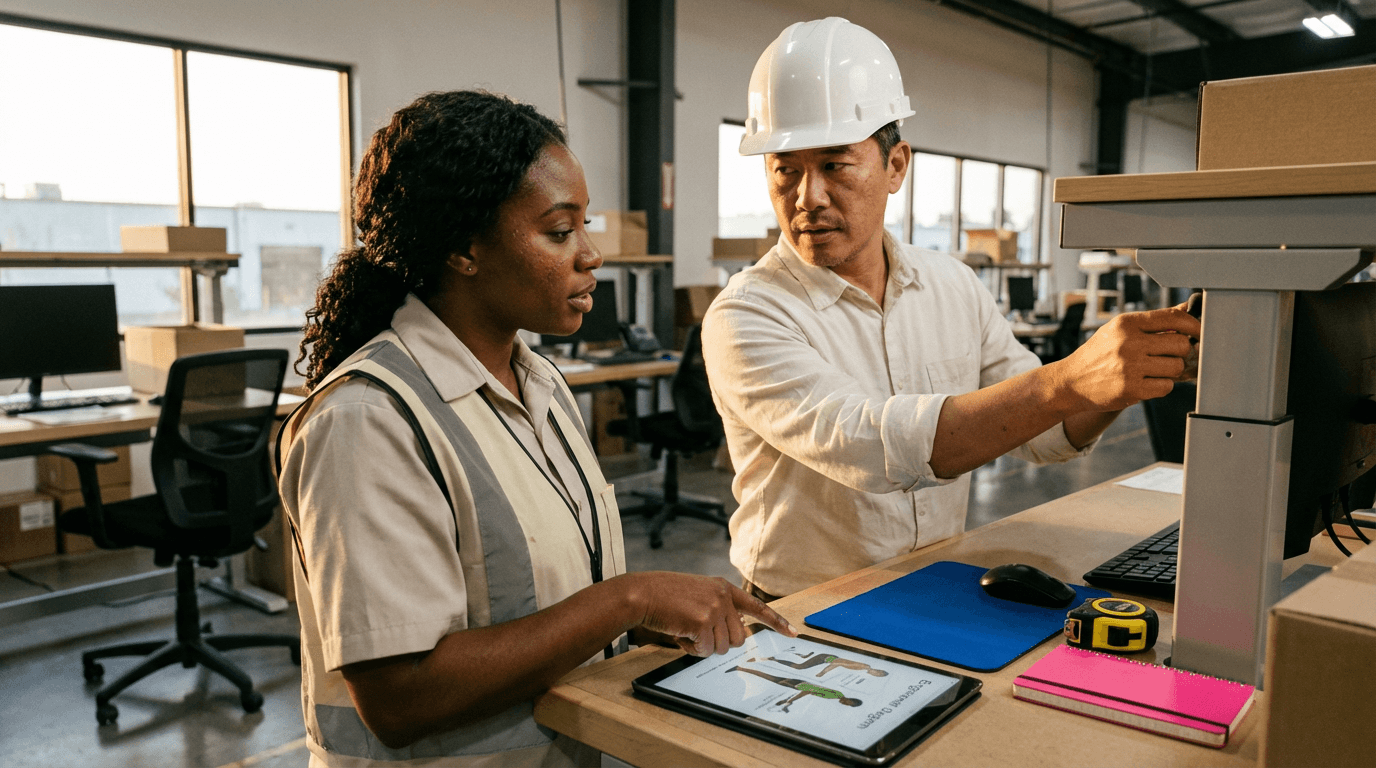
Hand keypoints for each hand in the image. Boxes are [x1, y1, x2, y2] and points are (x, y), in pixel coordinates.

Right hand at [620, 572, 797, 655]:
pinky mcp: (702, 622)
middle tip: (698, 633)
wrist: (642, 594)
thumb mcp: (698, 595)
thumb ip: (718, 610)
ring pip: (722, 647)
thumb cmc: (664, 597)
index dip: (776, 622)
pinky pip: (705, 651)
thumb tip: (732, 637)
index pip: (757, 606)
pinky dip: (692, 649)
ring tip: (685, 629)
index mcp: (724, 588)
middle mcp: (723, 596)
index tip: (793, 633)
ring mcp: (714, 608)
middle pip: (739, 638)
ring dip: (703, 647)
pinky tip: (679, 632)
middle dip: (719, 643)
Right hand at [1051, 306, 1200, 411]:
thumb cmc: (1098, 354)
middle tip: (1168, 356)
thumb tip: (1186, 311)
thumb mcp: (1119, 331)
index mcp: (1127, 323)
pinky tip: (1145, 383)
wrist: (1070, 382)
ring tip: (1153, 371)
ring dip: (1170, 371)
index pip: (1174, 318)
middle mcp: (1128, 342)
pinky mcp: (1131, 389)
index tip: (1198, 333)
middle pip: (1180, 344)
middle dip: (1180, 352)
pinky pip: (1166, 386)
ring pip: (1176, 367)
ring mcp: (1130, 366)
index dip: (1193, 326)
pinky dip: (1161, 386)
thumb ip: (1152, 323)